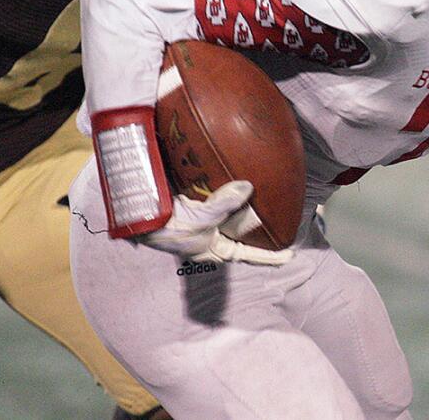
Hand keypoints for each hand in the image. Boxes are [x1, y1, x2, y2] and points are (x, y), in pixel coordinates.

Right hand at [137, 181, 292, 265]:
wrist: (138, 215)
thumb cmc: (169, 227)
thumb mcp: (200, 219)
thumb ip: (225, 204)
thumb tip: (248, 187)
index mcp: (214, 249)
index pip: (249, 254)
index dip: (270, 255)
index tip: (290, 254)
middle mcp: (211, 236)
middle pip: (241, 228)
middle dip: (256, 218)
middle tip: (278, 206)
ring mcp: (202, 221)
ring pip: (230, 210)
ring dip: (242, 200)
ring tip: (262, 186)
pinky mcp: (193, 205)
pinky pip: (215, 196)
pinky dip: (225, 187)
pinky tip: (232, 172)